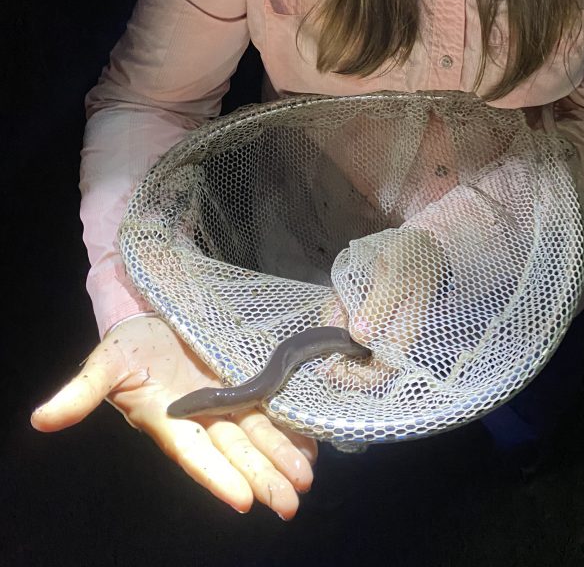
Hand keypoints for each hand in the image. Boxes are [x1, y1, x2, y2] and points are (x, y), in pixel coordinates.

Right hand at [30, 315, 315, 518]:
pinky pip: (270, 409)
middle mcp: (202, 417)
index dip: (218, 477)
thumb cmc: (128, 343)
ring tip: (305, 479)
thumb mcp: (106, 363)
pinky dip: (290, 427)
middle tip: (292, 501)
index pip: (195, 455)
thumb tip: (41, 420)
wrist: (155, 314)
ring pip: (257, 434)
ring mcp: (226, 400)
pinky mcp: (245, 380)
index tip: (243, 500)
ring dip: (282, 457)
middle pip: (235, 452)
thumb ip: (81, 393)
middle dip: (263, 476)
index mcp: (169, 420)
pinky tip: (311, 445)